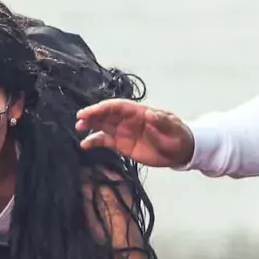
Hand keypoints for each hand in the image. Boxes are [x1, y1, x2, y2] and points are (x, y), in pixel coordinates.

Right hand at [75, 99, 194, 166]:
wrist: (180, 152)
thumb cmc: (178, 136)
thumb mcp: (173, 127)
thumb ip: (162, 121)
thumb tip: (150, 115)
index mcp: (139, 112)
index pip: (117, 106)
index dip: (103, 108)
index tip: (91, 112)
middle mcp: (128, 119)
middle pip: (106, 114)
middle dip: (92, 115)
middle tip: (79, 119)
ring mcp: (123, 131)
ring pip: (102, 125)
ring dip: (90, 125)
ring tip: (78, 129)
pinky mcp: (121, 144)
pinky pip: (105, 141)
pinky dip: (94, 142)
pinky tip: (84, 145)